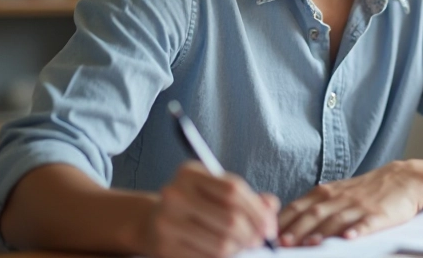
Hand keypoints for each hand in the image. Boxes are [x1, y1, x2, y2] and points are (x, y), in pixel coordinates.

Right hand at [142, 161, 279, 257]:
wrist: (152, 222)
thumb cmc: (195, 205)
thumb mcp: (217, 192)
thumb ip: (247, 197)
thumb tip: (271, 206)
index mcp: (189, 173)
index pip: (233, 190)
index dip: (257, 210)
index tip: (270, 227)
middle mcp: (174, 194)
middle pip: (229, 218)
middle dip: (252, 234)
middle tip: (261, 242)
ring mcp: (166, 222)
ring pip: (220, 243)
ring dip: (239, 249)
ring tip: (243, 248)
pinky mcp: (164, 248)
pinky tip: (225, 254)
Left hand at [277, 160, 422, 246]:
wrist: (404, 178)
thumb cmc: (366, 190)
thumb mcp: (337, 192)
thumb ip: (314, 206)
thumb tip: (284, 227)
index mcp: (326, 192)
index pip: (298, 207)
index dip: (282, 221)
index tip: (267, 235)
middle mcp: (339, 198)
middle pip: (314, 214)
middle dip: (297, 230)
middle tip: (282, 245)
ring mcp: (359, 206)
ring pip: (336, 220)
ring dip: (322, 233)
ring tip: (310, 245)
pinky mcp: (379, 214)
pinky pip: (367, 223)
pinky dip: (357, 230)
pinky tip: (349, 238)